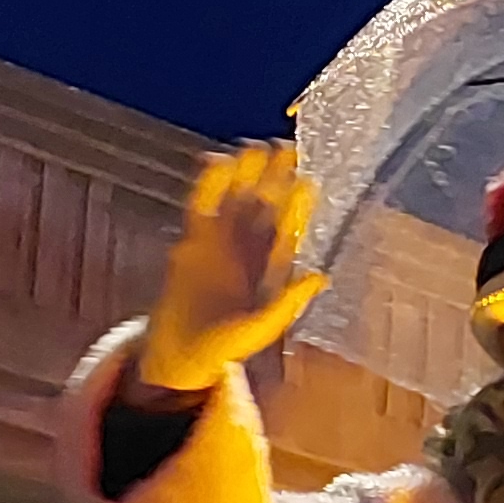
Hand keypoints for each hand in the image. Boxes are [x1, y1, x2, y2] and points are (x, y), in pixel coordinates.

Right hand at [135, 141, 325, 393]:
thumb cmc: (226, 348)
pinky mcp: (191, 242)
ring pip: (235, 199)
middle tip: (287, 149)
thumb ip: (288, 302)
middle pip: (264, 206)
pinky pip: (201, 206)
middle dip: (274, 179)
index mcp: (270, 268)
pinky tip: (219, 162)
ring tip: (255, 148)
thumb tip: (320, 277)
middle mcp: (247, 250)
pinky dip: (209, 185)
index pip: (288, 229)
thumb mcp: (262, 327)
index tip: (307, 181)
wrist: (183, 354)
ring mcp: (219, 242)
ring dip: (245, 175)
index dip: (297, 206)